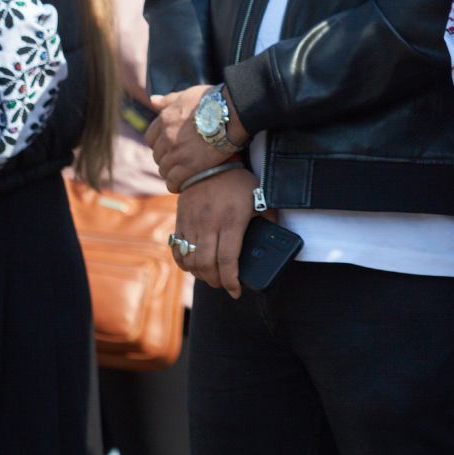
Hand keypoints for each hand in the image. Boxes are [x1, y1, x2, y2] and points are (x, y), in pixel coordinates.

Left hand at [146, 84, 238, 188]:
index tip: (168, 147)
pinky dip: (175, 184)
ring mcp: (177, 153)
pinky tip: (180, 185)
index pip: (150, 138)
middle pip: (158, 155)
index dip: (159, 144)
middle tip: (178, 161)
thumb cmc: (213, 101)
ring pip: (164, 169)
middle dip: (166, 158)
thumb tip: (152, 100)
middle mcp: (167, 137)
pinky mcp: (189, 166)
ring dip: (171, 172)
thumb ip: (169, 100)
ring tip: (181, 174)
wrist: (232, 113)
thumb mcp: (188, 95)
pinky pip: (174, 180)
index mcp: (165, 119)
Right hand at [170, 168, 271, 296]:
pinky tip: (194, 266)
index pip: (227, 260)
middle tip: (225, 285)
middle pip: (207, 265)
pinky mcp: (181, 221)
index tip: (236, 291)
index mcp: (231, 221)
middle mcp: (209, 224)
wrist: (208, 162)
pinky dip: (185, 263)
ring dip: (201, 275)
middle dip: (217, 281)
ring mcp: (192, 223)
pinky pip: (178, 250)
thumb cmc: (238, 182)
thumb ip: (267, 218)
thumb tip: (275, 238)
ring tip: (211, 276)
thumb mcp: (259, 197)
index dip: (231, 280)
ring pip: (191, 261)